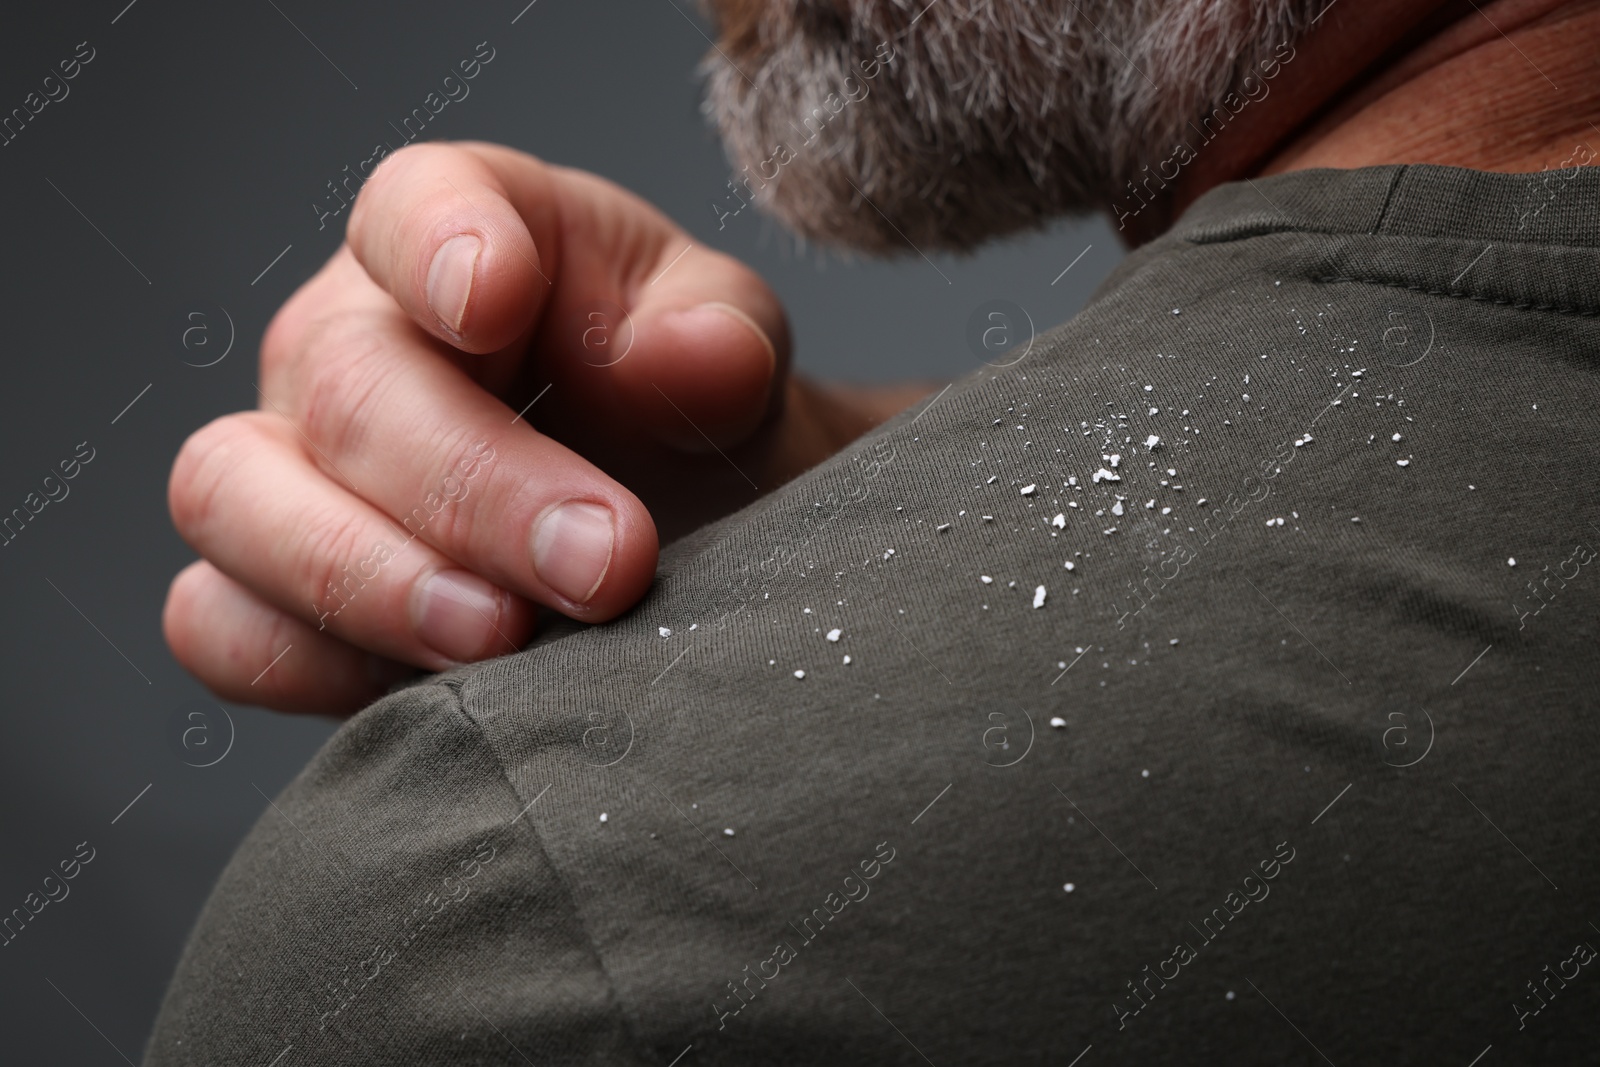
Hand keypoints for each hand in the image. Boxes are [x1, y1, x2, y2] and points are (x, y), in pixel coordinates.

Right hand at [164, 141, 929, 714]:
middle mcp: (351, 340)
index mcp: (466, 237)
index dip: (438, 247)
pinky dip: (308, 664)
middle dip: (474, 487)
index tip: (495, 298)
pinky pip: (222, 625)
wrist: (678, 528)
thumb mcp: (728, 353)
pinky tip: (433, 691)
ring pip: (235, 497)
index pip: (413, 206)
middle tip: (605, 562)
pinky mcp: (274, 593)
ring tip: (501, 636)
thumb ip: (718, 337)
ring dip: (369, 580)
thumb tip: (698, 353)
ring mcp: (293, 465)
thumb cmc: (684, 415)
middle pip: (345, 387)